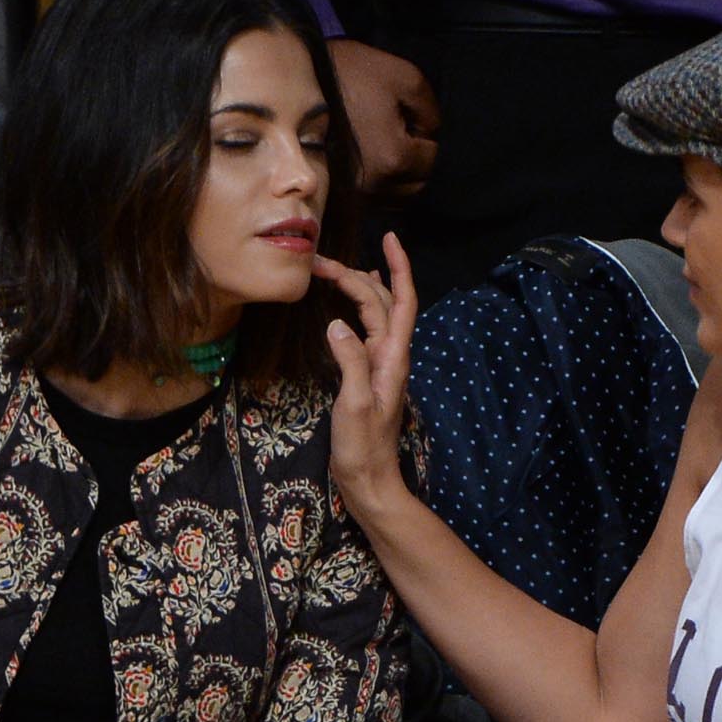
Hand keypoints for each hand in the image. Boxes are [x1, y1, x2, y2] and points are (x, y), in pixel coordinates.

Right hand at [318, 232, 416, 520]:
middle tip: (320, 262)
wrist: (370, 484)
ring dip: (356, 289)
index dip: (398, 268)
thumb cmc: (363, 451)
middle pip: (381, 303)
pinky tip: (342, 308)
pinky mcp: (367, 379)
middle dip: (357, 275)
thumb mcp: (353, 406)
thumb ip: (349, 362)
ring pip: (373, 316)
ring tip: (332, 271)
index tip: (389, 237)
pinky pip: (364, 334)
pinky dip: (354, 312)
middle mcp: (391, 358)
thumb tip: (336, 323)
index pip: (401, 302)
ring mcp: (380, 368)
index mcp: (393, 359)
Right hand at [328, 39, 440, 199]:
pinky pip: (377, 199)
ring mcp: (358, 193)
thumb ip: (430, 110)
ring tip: (390, 146)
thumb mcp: (404, 78)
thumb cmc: (354, 74)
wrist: (304, 80)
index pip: (433, 159)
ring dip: (402, 176)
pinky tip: (375, 159)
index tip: (411, 120)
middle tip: (404, 134)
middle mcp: (377, 185)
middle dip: (418, 161)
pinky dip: (383, 184)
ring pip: (399, 197)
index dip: (428, 137)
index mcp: (394, 158)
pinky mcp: (343, 192)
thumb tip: (433, 134)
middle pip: (418, 185)